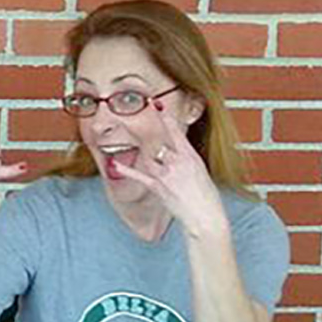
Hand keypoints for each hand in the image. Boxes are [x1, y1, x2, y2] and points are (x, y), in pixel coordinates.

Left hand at [117, 103, 228, 238]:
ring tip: (131, 136)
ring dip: (144, 152)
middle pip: (158, 143)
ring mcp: (167, 174)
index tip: (157, 105)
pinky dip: (126, 170)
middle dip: (149, 135)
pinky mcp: (158, 186)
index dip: (165, 118)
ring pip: (150, 157)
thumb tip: (175, 155)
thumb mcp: (201, 171)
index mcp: (191, 156)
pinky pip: (139, 176)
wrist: (205, 216)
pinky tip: (115, 164)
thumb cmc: (206, 196)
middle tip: (138, 121)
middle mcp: (178, 162)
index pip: (175, 132)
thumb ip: (186, 161)